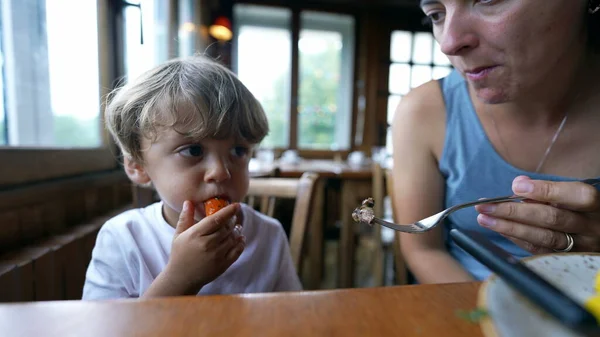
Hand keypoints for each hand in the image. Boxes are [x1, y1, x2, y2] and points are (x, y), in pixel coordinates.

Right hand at [164, 200, 244, 293]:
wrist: (182, 278)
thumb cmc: (180, 253)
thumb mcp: (179, 235)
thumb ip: (185, 218)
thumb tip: (189, 202)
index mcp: (195, 235)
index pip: (216, 220)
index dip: (228, 211)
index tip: (236, 205)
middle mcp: (207, 245)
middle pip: (226, 228)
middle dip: (232, 221)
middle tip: (233, 217)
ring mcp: (216, 256)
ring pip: (233, 239)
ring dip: (237, 231)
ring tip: (237, 227)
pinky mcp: (222, 265)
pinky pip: (236, 251)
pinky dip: (241, 243)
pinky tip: (240, 238)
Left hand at [475, 175, 599, 253]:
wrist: (596, 233)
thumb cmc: (578, 209)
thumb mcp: (570, 195)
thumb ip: (546, 188)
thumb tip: (518, 184)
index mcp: (593, 205)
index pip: (575, 196)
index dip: (545, 191)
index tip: (516, 187)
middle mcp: (591, 227)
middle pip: (551, 218)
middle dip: (514, 211)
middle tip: (485, 206)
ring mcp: (581, 246)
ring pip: (543, 237)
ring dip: (509, 227)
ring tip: (484, 219)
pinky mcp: (567, 260)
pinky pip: (539, 250)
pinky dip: (517, 239)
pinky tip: (499, 230)